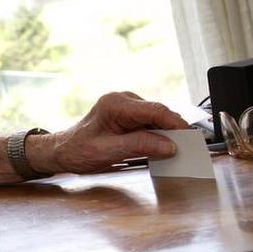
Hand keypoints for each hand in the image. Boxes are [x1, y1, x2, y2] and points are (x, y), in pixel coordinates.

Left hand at [34, 91, 189, 174]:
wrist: (62, 151)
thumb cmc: (78, 150)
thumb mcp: (109, 151)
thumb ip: (140, 146)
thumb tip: (169, 146)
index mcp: (115, 104)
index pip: (155, 110)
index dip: (175, 124)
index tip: (190, 138)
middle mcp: (122, 100)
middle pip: (159, 113)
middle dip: (174, 131)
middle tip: (188, 149)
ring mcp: (127, 107)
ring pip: (157, 119)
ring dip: (167, 134)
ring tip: (176, 151)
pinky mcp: (130, 116)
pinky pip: (151, 123)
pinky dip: (158, 135)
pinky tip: (161, 148)